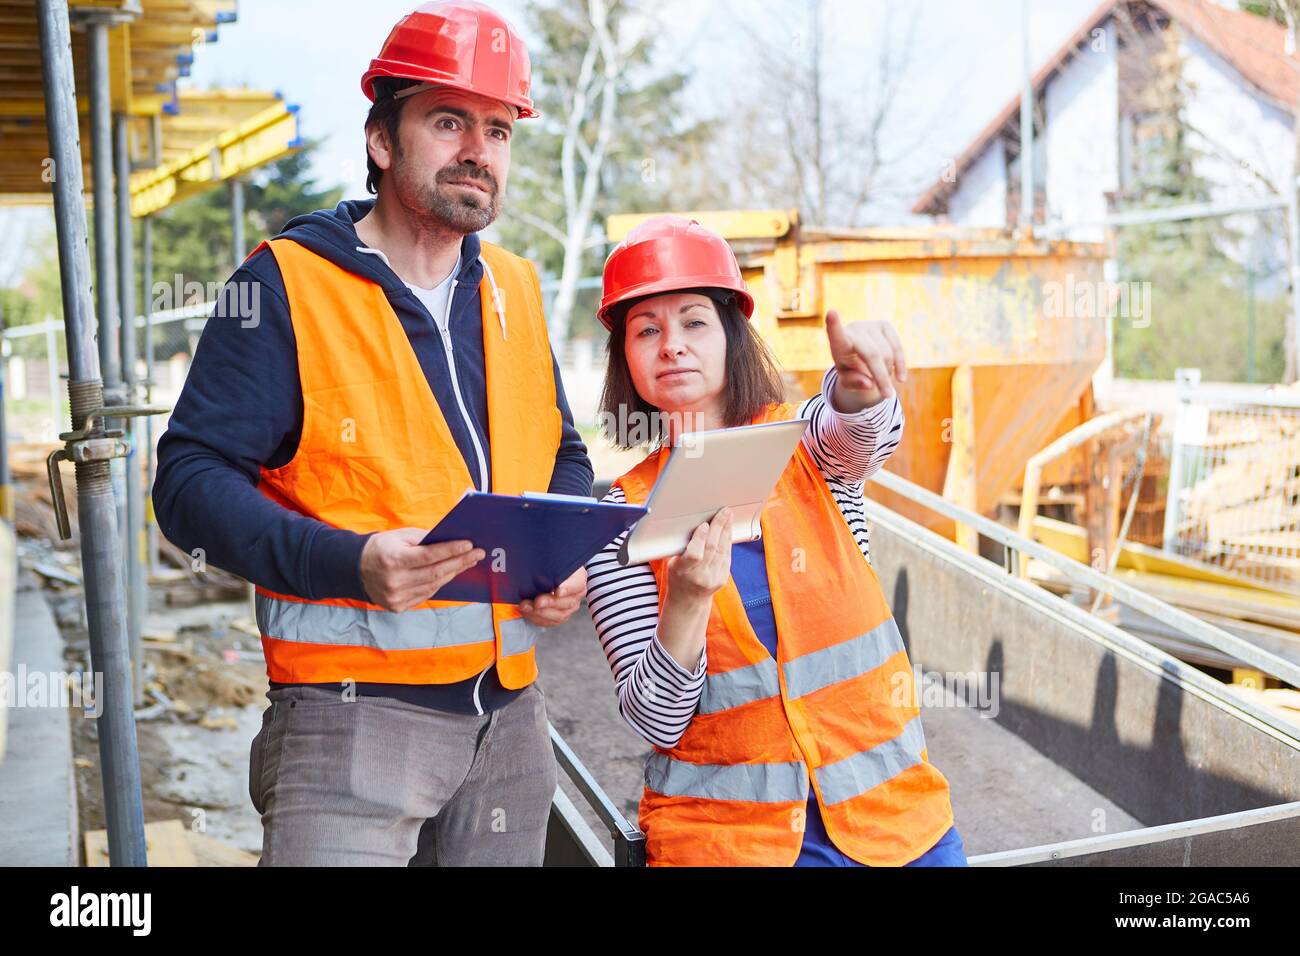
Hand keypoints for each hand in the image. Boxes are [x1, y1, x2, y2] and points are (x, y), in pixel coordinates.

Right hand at [360, 528, 484, 611]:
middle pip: (436, 573)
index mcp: (393, 560)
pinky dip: (439, 583)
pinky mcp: (398, 606)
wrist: (355, 569)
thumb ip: (424, 539)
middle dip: (460, 562)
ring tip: (467, 562)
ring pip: (434, 585)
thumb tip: (451, 541)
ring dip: (453, 573)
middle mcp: (395, 581)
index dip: (451, 551)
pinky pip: (426, 594)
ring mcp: (397, 597)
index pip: (429, 556)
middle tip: (477, 554)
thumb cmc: (381, 548)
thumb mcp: (399, 536)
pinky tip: (450, 573)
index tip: (469, 545)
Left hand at [519, 565, 586, 626]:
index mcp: (578, 577)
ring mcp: (569, 606)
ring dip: (540, 612)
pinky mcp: (560, 616)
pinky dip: (537, 618)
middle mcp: (577, 593)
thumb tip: (537, 561)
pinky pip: (550, 622)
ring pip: (559, 615)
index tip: (557, 591)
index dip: (568, 588)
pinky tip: (527, 611)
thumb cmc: (548, 565)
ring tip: (526, 606)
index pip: (577, 583)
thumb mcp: (550, 560)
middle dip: (549, 603)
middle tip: (537, 601)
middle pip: (567, 602)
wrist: (544, 573)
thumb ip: (547, 562)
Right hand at [664, 507, 732, 605]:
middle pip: (711, 548)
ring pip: (722, 549)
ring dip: (726, 530)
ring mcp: (713, 578)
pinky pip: (727, 555)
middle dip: (718, 526)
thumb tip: (695, 524)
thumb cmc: (678, 576)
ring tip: (728, 515)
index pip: (694, 555)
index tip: (704, 525)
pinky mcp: (723, 578)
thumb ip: (683, 547)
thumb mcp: (673, 563)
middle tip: (723, 511)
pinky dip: (728, 540)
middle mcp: (699, 576)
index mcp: (682, 571)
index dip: (700, 538)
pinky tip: (728, 529)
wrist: (688, 600)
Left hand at [824, 311, 907, 409]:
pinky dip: (900, 365)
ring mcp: (869, 325)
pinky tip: (900, 378)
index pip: (836, 336)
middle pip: (872, 354)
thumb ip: (854, 384)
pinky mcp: (884, 325)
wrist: (860, 357)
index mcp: (838, 344)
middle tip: (887, 396)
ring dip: (887, 371)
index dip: (834, 326)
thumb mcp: (848, 382)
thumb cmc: (850, 371)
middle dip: (881, 376)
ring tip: (881, 380)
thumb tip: (869, 383)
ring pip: (886, 353)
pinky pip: (897, 347)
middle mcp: (853, 330)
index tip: (831, 313)